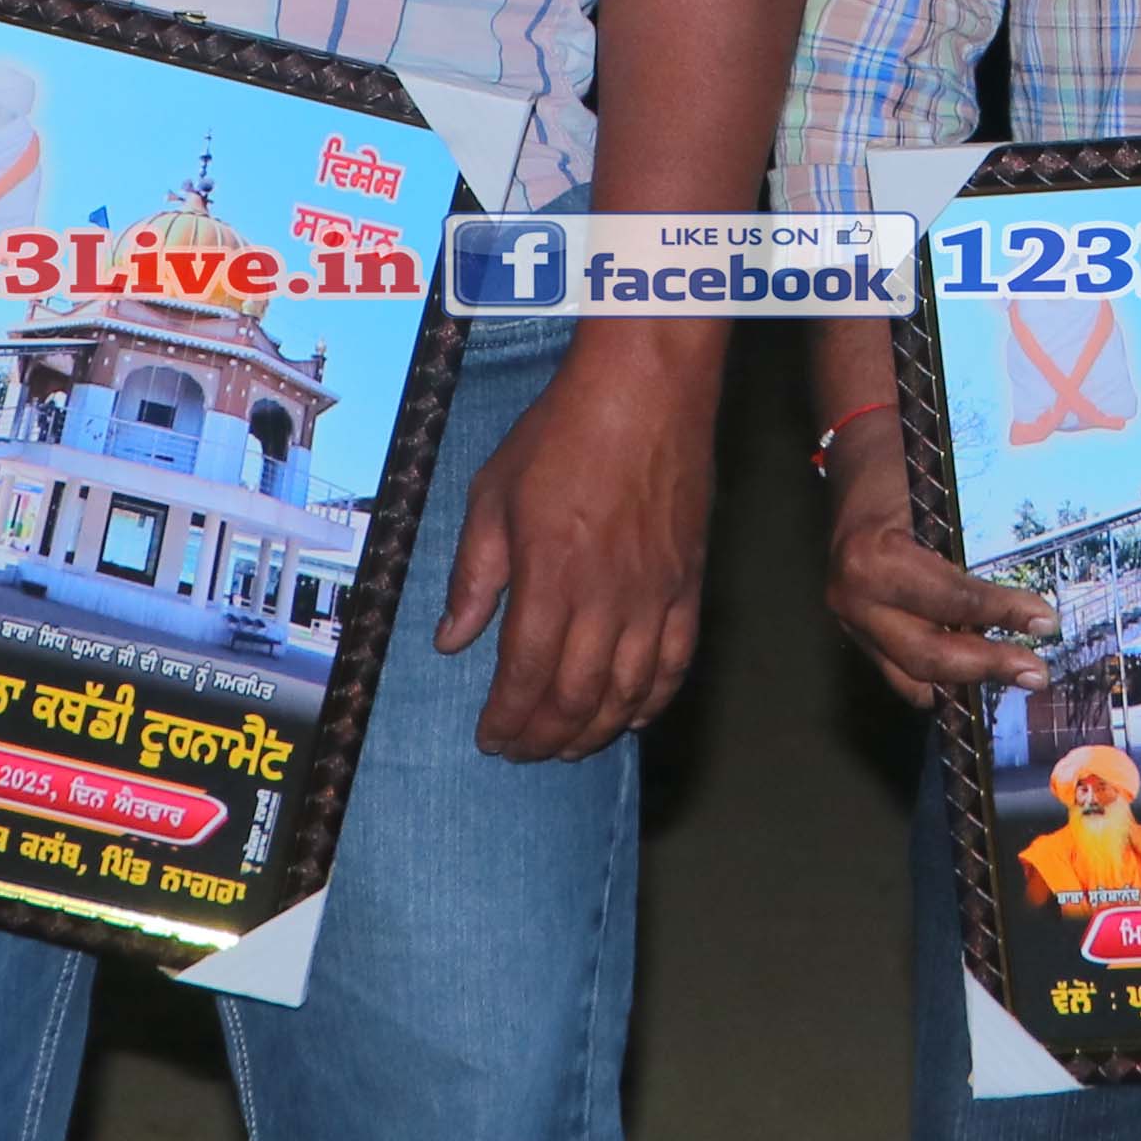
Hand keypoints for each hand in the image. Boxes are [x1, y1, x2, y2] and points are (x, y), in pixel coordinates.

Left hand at [436, 326, 719, 757]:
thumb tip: (451, 642)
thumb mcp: (492, 495)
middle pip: (577, 697)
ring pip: (628, 691)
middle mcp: (606, 597)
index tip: (490, 739)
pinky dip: (654, 700)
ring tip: (569, 747)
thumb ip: (475, 577)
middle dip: (545, 738)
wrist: (645, 390)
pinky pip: (677, 660)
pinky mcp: (689, 583)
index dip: (506, 720)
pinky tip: (633, 718)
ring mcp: (654, 594)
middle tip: (523, 751)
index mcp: (550, 577)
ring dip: (596, 731)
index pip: (525, 676)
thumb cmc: (561, 433)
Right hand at [820, 418, 1054, 708]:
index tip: (1045, 621)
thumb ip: (972, 546)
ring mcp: (850, 620)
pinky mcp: (855, 631)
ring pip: (911, 678)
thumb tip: (1031, 592)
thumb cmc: (901, 466)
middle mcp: (853, 599)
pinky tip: (980, 674)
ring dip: (967, 684)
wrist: (854, 459)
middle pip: (927, 655)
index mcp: (874, 560)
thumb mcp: (938, 494)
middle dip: (987, 667)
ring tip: (1015, 678)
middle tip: (1036, 672)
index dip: (1003, 614)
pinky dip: (942, 678)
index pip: (950, 600)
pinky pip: (900, 672)